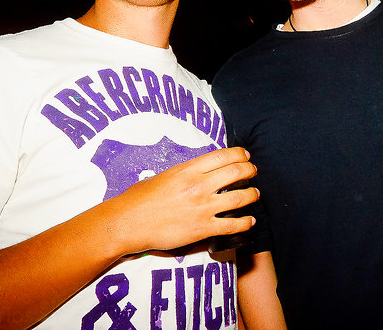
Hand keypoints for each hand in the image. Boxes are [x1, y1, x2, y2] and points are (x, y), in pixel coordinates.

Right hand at [106, 147, 259, 254]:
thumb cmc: (138, 199)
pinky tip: (250, 221)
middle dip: (250, 170)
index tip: (245, 155)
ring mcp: (203, 207)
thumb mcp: (161, 176)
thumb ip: (181, 173)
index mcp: (188, 170)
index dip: (239, 154)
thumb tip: (192, 173)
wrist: (127, 223)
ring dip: (252, 194)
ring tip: (255, 193)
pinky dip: (245, 223)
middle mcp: (199, 186)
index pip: (222, 156)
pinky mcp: (203, 228)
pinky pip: (232, 225)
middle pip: (236, 173)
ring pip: (240, 197)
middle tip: (253, 172)